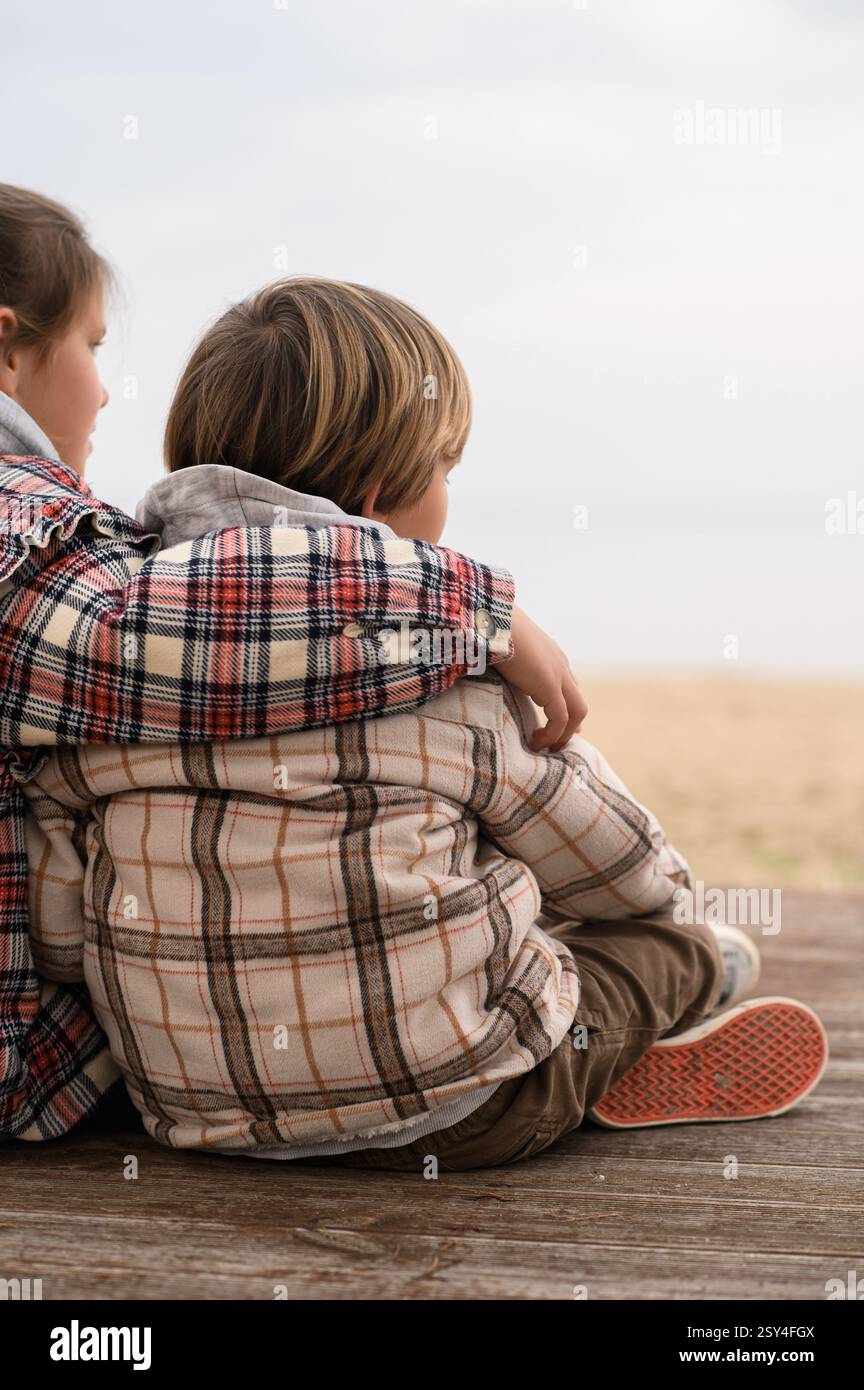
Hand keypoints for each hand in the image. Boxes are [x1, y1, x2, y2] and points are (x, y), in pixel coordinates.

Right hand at [498, 606, 587, 751]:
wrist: (489, 617)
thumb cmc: (487, 629)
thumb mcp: (500, 648)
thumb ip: (505, 662)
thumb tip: (486, 668)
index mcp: (549, 655)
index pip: (567, 688)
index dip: (565, 710)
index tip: (556, 729)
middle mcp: (560, 664)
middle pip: (578, 703)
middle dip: (570, 727)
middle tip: (555, 746)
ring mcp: (558, 674)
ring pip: (577, 712)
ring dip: (562, 735)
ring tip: (544, 748)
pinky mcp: (549, 684)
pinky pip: (560, 718)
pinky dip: (552, 734)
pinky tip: (535, 741)